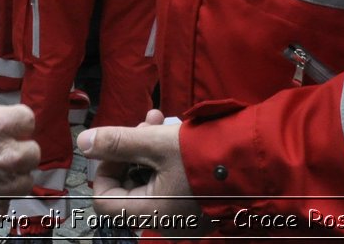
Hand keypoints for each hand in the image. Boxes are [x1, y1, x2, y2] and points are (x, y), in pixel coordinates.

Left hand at [79, 110, 206, 231]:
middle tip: (145, 123)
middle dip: (130, 150)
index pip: (104, 200)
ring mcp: (180, 216)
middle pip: (127, 187)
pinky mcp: (195, 206)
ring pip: (147, 181)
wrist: (258, 162)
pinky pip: (167, 185)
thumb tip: (84, 142)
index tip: (118, 146)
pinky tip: (173, 134)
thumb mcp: (156, 142)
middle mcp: (164, 222)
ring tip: (159, 120)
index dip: (105, 169)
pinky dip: (164, 160)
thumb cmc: (206, 155)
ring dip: (147, 149)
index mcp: (151, 213)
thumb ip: (117, 142)